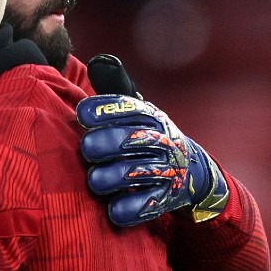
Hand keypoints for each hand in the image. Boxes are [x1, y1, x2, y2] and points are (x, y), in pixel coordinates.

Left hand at [78, 56, 228, 226]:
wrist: (189, 171)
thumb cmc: (146, 135)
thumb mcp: (136, 110)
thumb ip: (115, 88)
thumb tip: (100, 59)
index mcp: (148, 115)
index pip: (128, 107)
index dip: (104, 110)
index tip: (81, 114)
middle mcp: (160, 140)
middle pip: (134, 139)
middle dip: (108, 143)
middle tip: (87, 149)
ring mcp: (165, 170)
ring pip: (139, 172)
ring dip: (114, 177)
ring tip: (95, 181)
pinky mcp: (166, 199)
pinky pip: (149, 205)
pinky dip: (131, 209)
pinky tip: (114, 210)